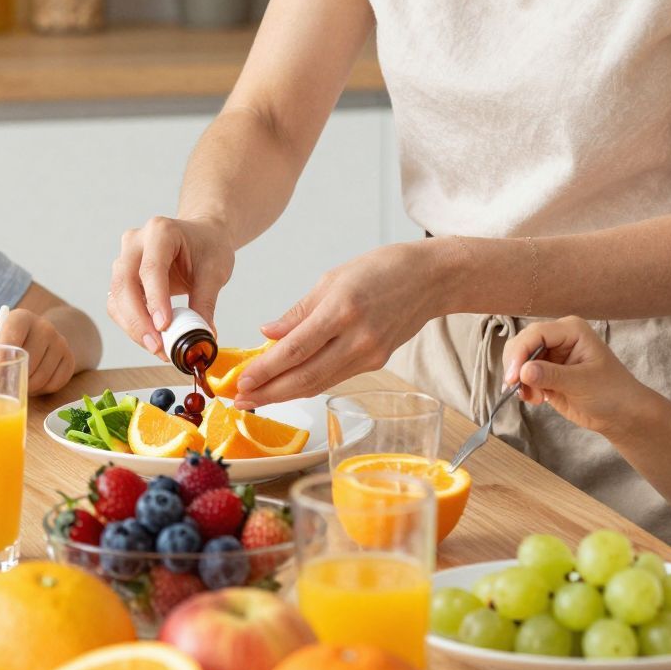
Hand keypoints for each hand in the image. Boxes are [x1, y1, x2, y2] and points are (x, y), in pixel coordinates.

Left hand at [0, 306, 73, 395]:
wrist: (40, 337)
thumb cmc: (9, 340)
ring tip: (20, 382)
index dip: (3, 356)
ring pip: (42, 376)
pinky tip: (35, 382)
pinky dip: (43, 389)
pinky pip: (55, 383)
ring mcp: (60, 342)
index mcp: (21, 318)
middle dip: (16, 377)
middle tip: (6, 385)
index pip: (12, 334)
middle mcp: (44, 326)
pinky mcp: (69, 358)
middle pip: (29, 359)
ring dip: (29, 386)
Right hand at [109, 216, 235, 356]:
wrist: (202, 236)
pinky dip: (132, 325)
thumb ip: (206, 302)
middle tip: (157, 346)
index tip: (164, 327)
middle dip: (138, 320)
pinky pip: (118, 305)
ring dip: (134, 327)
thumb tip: (203, 337)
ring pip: (116, 298)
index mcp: (160, 231)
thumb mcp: (215, 271)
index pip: (151, 268)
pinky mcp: (122, 278)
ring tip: (159, 348)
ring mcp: (124, 259)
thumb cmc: (208, 247)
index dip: (155, 300)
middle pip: (124, 284)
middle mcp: (135, 242)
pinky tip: (152, 339)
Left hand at [235, 243, 442, 405]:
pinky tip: (288, 386)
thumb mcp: (333, 278)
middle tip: (240, 400)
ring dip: (285, 394)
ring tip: (256, 398)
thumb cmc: (381, 269)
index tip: (241, 381)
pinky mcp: (377, 363)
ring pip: (320, 383)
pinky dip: (309, 384)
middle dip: (269, 393)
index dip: (265, 369)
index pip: (295, 349)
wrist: (430, 279)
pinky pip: (335, 378)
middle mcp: (357, 337)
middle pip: (306, 376)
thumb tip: (267, 333)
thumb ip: (299, 311)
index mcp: (341, 309)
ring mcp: (370, 354)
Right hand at [502, 317, 646, 433]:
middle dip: (516, 366)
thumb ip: (551, 375)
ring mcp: (551, 355)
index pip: (535, 334)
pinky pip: (524, 375)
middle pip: (522, 343)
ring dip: (519, 380)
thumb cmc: (610, 392)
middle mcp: (558, 338)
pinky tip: (536, 400)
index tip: (513, 378)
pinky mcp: (546, 373)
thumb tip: (523, 371)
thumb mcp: (582, 383)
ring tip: (534, 398)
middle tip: (516, 389)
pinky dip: (523, 388)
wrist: (620, 415)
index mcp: (570, 330)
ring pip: (519, 360)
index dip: (520, 353)